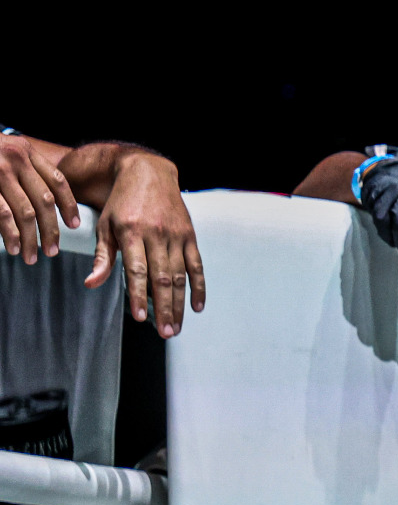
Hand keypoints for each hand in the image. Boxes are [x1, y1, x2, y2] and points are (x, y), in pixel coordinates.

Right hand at [0, 133, 79, 262]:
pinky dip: (10, 233)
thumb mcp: (8, 151)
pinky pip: (2, 214)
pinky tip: (13, 247)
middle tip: (52, 251)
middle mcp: (16, 160)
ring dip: (30, 238)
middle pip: (44, 201)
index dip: (68, 204)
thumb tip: (51, 202)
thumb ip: (27, 169)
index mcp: (27, 151)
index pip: (57, 181)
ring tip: (31, 256)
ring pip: (25, 212)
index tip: (74, 225)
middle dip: (51, 229)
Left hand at [86, 152, 204, 336]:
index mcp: (132, 231)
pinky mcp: (189, 235)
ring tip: (177, 327)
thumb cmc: (121, 202)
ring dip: (179, 303)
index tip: (141, 317)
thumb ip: (102, 256)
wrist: (149, 172)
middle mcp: (157, 234)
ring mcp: (176, 235)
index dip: (140, 295)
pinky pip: (197, 264)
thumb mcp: (104, 225)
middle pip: (163, 277)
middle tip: (166, 332)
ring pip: (180, 275)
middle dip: (164, 307)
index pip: (137, 270)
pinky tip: (197, 306)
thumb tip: (92, 283)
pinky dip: (199, 286)